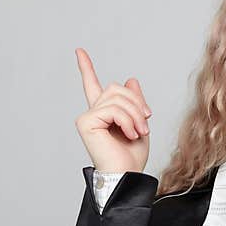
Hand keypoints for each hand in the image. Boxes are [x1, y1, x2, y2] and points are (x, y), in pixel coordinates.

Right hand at [74, 47, 151, 173]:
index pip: (92, 85)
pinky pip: (113, 109)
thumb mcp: (139, 122)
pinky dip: (127, 120)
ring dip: (134, 114)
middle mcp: (92, 113)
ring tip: (139, 132)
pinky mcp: (86, 122)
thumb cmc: (132, 156)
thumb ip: (134, 101)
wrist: (128, 174)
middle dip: (136, 103)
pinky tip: (129, 134)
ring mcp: (87, 117)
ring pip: (116, 97)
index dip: (86, 67)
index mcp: (103, 113)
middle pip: (116, 87)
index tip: (79, 51)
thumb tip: (130, 79)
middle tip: (146, 123)